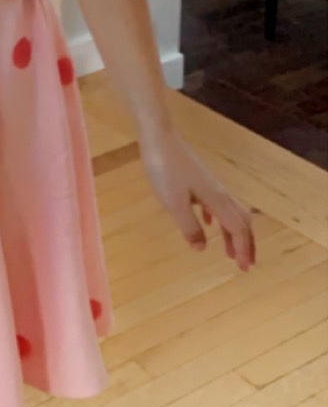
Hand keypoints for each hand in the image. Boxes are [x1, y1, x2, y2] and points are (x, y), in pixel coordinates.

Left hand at [140, 128, 255, 271]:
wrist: (158, 137)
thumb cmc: (165, 170)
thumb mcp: (173, 204)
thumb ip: (189, 227)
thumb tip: (202, 248)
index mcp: (216, 199)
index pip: (237, 228)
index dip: (242, 249)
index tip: (244, 268)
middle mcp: (219, 192)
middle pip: (241, 220)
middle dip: (246, 243)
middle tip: (246, 263)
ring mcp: (209, 185)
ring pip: (230, 212)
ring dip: (232, 233)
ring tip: (228, 251)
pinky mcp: (198, 180)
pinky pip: (215, 203)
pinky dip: (218, 218)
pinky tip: (209, 223)